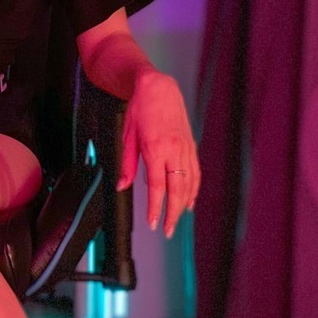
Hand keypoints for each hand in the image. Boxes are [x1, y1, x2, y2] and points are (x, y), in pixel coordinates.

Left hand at [117, 70, 199, 238]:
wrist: (159, 87)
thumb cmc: (141, 108)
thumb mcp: (127, 135)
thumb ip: (127, 163)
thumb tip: (122, 185)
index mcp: (156, 148)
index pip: (157, 186)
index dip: (155, 207)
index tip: (153, 222)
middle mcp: (174, 150)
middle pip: (177, 189)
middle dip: (173, 213)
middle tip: (168, 230)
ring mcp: (185, 148)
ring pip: (189, 183)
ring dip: (184, 204)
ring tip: (177, 220)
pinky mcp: (191, 145)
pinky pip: (195, 172)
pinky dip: (194, 189)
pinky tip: (190, 201)